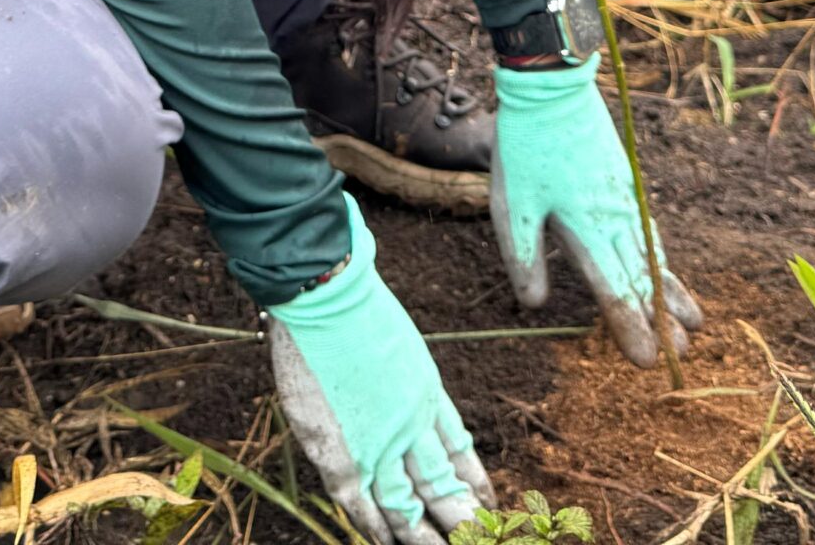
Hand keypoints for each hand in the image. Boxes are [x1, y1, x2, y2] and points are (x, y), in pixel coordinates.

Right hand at [264, 196, 492, 543]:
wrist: (327, 295)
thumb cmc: (355, 306)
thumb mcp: (400, 342)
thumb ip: (403, 376)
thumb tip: (398, 392)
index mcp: (427, 393)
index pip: (459, 450)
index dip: (472, 482)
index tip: (487, 506)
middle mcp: (411, 425)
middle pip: (441, 485)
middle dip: (459, 520)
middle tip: (476, 540)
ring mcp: (378, 443)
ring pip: (407, 506)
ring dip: (423, 537)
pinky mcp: (340, 454)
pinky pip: (362, 505)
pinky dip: (373, 527)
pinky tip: (383, 541)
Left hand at [491, 58, 702, 365]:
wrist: (553, 87)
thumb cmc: (526, 146)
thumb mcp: (511, 204)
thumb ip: (523, 255)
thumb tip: (533, 305)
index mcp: (586, 228)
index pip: (614, 290)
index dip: (630, 327)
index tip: (646, 361)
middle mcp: (614, 218)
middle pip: (643, 278)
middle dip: (661, 318)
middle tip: (682, 353)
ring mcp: (625, 198)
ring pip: (653, 254)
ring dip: (671, 290)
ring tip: (694, 320)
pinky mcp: (624, 181)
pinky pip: (648, 230)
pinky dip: (661, 257)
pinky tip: (664, 265)